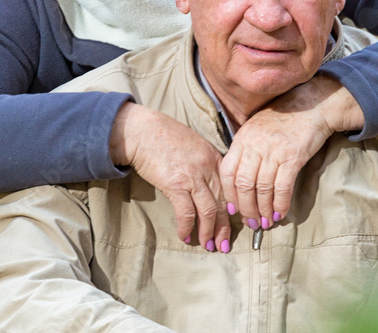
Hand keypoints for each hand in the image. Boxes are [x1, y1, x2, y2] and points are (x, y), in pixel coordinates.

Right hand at [110, 102, 230, 251]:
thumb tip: (208, 183)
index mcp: (214, 157)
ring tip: (209, 246)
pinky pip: (186, 213)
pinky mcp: (175, 184)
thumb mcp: (194, 144)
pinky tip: (186, 236)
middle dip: (225, 227)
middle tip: (225, 244)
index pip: (231, 188)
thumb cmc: (164, 136)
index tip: (235, 223)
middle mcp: (208, 168)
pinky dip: (187, 227)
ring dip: (209, 232)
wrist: (142, 130)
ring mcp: (193, 177)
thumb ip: (205, 162)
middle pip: (223, 203)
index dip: (234, 208)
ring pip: (209, 211)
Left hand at [219, 75, 362, 227]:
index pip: (227, 172)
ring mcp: (273, 150)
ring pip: (262, 188)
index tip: (233, 209)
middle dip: (246, 208)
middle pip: (243, 184)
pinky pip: (282, 186)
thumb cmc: (283, 118)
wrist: (311, 105)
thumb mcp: (256, 128)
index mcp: (242, 138)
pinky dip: (280, 203)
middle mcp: (254, 144)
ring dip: (263, 210)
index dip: (229, 194)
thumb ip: (245, 149)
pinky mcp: (293, 156)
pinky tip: (280, 213)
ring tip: (266, 222)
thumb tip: (238, 180)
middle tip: (251, 222)